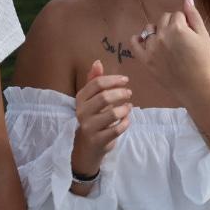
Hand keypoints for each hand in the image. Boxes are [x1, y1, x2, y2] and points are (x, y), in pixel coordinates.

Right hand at [71, 60, 131, 175]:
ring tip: (128, 107)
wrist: (87, 147)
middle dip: (120, 93)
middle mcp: (82, 112)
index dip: (113, 80)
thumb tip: (97, 62)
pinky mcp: (98, 140)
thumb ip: (94, 81)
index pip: (97, 84)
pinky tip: (126, 120)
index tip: (125, 80)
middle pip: (104, 97)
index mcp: (80, 99)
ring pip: (112, 114)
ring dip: (125, 109)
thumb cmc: (92, 118)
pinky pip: (117, 129)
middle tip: (129, 93)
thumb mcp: (91, 99)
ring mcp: (89, 127)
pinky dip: (125, 123)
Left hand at [130, 0, 209, 111]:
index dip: (183, 22)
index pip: (177, 15)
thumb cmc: (202, 60)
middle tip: (178, 39)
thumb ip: (193, 15)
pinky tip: (144, 41)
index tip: (188, 33)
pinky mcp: (145, 59)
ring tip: (166, 43)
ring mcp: (152, 47)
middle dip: (171, 25)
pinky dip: (137, 39)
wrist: (194, 85)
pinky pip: (134, 42)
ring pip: (150, 28)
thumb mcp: (203, 35)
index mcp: (178, 28)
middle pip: (163, 19)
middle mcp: (162, 35)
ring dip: (157, 32)